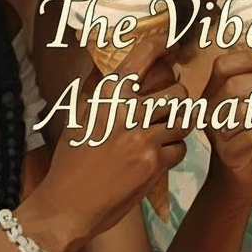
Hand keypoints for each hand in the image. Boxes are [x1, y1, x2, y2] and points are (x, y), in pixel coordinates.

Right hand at [32, 33, 187, 249]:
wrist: (67, 205)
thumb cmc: (70, 161)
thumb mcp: (77, 117)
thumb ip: (95, 90)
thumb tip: (105, 65)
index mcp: (108, 95)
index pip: (142, 57)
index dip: (161, 46)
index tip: (169, 46)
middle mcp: (127, 110)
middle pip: (178, 90)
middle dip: (178, 101)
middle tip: (169, 110)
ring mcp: (143, 136)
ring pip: (184, 120)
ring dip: (178, 128)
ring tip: (163, 135)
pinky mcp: (154, 162)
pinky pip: (181, 148)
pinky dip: (173, 153)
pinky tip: (156, 159)